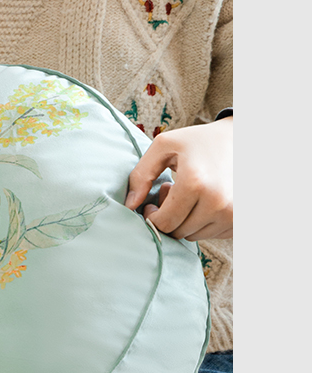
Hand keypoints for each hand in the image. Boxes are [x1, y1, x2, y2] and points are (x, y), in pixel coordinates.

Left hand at [126, 116, 232, 240]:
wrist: (244, 137)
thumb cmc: (199, 141)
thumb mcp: (165, 146)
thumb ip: (141, 174)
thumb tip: (130, 206)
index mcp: (196, 184)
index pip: (164, 223)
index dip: (152, 217)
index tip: (151, 203)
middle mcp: (218, 202)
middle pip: (178, 232)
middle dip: (168, 217)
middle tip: (171, 193)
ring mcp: (234, 214)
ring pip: (194, 235)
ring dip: (186, 220)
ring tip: (190, 195)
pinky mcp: (241, 220)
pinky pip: (212, 234)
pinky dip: (203, 222)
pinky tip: (205, 201)